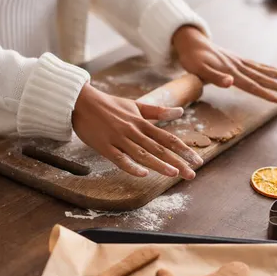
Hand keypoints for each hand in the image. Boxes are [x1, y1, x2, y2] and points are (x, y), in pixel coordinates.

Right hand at [72, 83, 202, 177]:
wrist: (80, 101)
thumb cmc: (109, 104)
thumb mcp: (135, 105)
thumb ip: (158, 111)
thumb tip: (180, 111)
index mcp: (142, 122)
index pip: (167, 138)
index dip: (183, 149)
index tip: (196, 160)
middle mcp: (133, 131)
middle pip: (159, 148)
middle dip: (177, 162)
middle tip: (192, 174)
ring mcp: (119, 139)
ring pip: (142, 154)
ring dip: (159, 164)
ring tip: (174, 174)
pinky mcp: (104, 146)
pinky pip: (119, 159)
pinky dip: (131, 166)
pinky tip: (143, 174)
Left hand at [172, 26, 276, 102]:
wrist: (191, 41)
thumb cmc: (192, 59)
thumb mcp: (199, 70)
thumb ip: (215, 78)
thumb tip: (231, 83)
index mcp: (231, 72)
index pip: (252, 85)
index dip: (266, 93)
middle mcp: (238, 66)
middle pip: (262, 77)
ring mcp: (238, 61)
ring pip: (262, 69)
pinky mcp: (236, 59)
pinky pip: (256, 64)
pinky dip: (267, 68)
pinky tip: (275, 69)